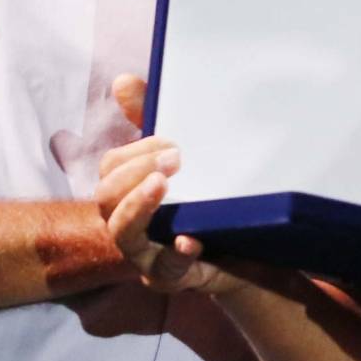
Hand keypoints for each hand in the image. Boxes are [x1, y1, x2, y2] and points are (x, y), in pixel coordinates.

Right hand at [96, 73, 282, 303]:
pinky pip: (167, 271)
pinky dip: (176, 254)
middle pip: (105, 201)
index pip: (109, 171)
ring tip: (162, 185)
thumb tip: (122, 81)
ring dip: (138, 207)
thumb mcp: (186, 158)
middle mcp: (131, 225)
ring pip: (122, 236)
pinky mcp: (174, 278)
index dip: (133, 154)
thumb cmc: (211, 201)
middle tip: (174, 159)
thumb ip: (153, 122)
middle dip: (132, 175)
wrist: (255, 250)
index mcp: (130, 195)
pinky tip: (189, 239)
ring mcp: (149, 255)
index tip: (171, 143)